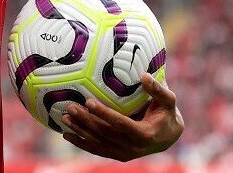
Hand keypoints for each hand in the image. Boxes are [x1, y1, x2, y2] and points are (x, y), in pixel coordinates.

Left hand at [60, 73, 183, 160]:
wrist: (168, 137)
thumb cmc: (166, 113)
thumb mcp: (168, 100)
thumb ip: (158, 89)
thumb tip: (145, 75)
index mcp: (145, 134)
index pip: (121, 124)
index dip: (105, 114)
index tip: (89, 101)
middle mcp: (133, 147)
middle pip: (105, 134)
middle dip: (86, 121)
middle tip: (70, 107)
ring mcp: (124, 154)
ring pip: (98, 143)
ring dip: (80, 131)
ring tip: (64, 118)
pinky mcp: (118, 155)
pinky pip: (97, 150)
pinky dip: (81, 143)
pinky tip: (67, 135)